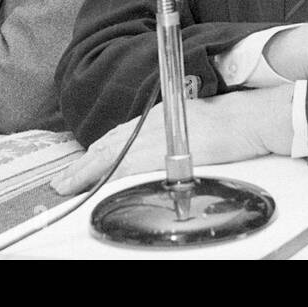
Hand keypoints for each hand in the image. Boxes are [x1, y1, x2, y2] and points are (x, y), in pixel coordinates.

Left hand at [50, 85, 293, 195]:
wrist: (245, 119)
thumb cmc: (229, 121)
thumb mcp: (190, 122)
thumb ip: (171, 133)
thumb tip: (163, 148)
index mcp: (155, 118)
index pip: (117, 137)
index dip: (96, 153)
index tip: (81, 165)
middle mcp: (148, 125)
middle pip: (106, 147)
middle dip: (83, 166)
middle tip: (63, 182)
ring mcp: (152, 138)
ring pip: (109, 157)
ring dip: (87, 172)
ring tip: (68, 186)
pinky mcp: (160, 153)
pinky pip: (126, 168)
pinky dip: (108, 178)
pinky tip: (97, 188)